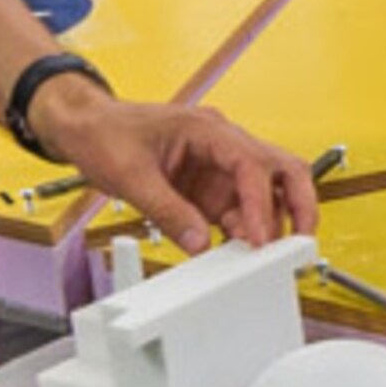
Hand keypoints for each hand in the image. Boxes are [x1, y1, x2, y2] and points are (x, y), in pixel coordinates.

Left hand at [29, 79, 318, 254]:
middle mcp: (222, 145)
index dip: (262, 203)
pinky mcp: (207, 189)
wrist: (85, 128)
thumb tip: (198, 242)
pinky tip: (237, 254)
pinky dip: (244, 233)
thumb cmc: (105, 134)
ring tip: (262, 258)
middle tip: (301, 242)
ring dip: (270, 224)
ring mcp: (217, 168)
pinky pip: (237, 212)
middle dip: (298, 204)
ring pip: (265, 194)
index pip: (252, 163)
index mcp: (207, 129)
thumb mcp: (131, 175)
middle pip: (281, 168)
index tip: (261, 238)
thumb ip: (167, 211)